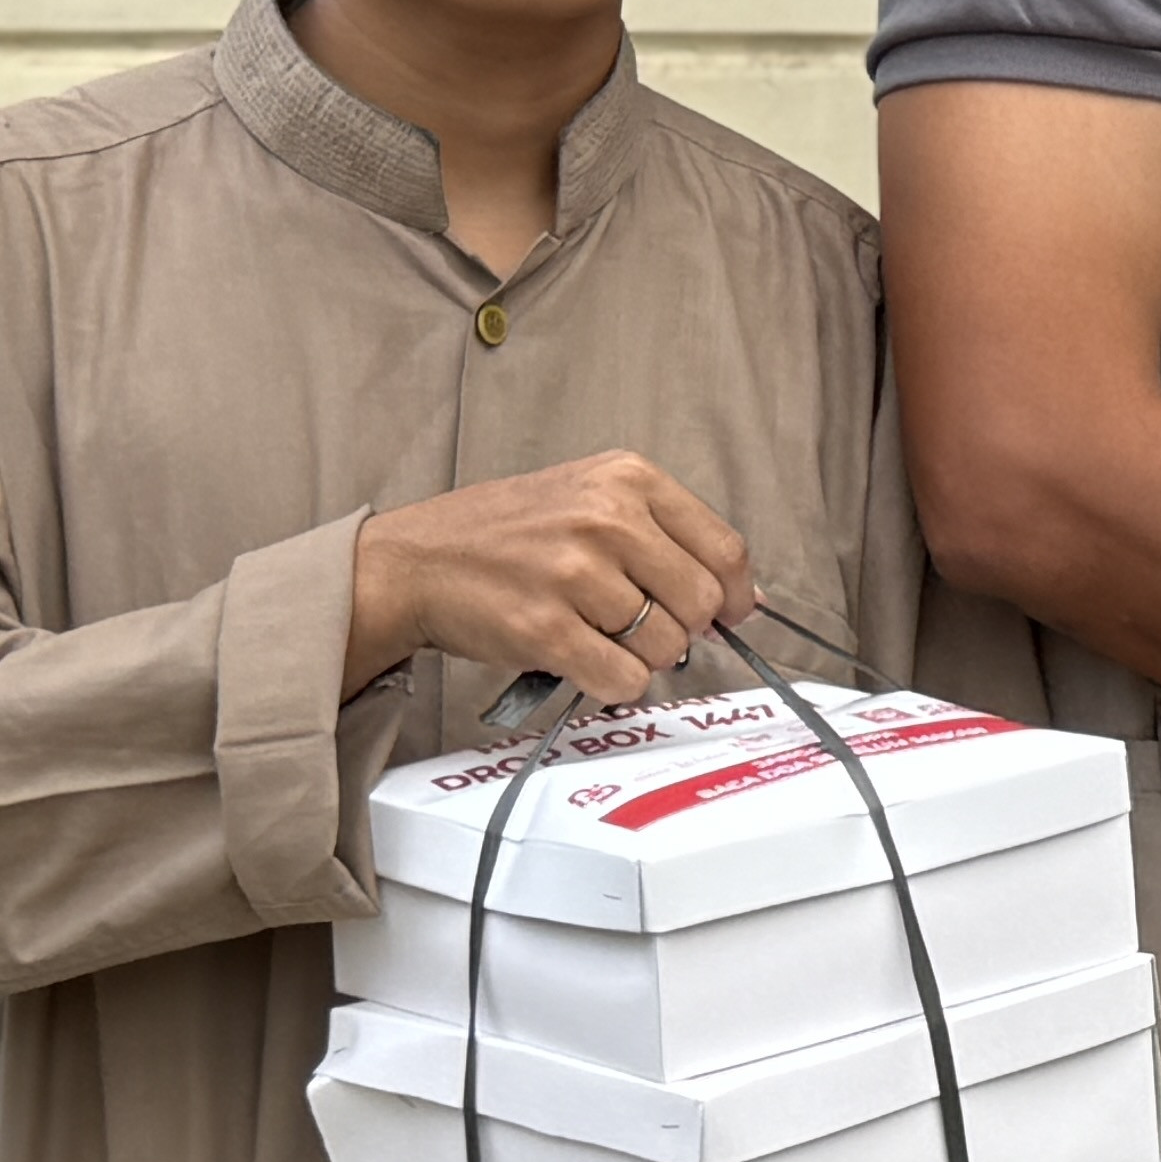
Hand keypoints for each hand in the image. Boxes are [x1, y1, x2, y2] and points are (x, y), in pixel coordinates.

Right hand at [347, 452, 756, 708]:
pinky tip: (585, 660)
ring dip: (642, 657)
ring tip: (598, 635)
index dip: (733, 595)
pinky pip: (622, 678)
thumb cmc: (507, 534)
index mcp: (627, 479)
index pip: (724, 549)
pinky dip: (614, 682)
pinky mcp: (546, 628)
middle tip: (645, 628)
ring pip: (665, 646)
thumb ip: (668, 537)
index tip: (726, 614)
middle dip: (684, 629)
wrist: (415, 560)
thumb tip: (745, 599)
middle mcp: (606, 518)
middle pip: (701, 602)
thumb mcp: (592, 499)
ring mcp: (575, 573)